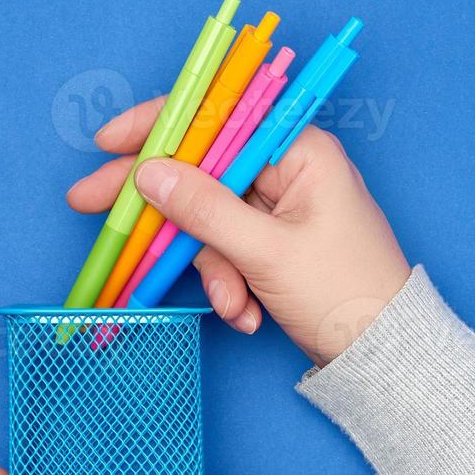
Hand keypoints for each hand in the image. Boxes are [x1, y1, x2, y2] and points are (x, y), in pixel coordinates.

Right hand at [68, 99, 410, 365]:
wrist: (384, 355)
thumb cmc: (343, 292)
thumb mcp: (266, 252)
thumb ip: (203, 209)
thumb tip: (148, 173)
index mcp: (298, 150)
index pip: (215, 119)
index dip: (157, 126)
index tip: (107, 142)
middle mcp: (287, 169)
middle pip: (201, 171)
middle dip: (161, 208)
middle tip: (91, 207)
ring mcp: (278, 208)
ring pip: (209, 221)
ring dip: (212, 271)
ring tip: (235, 307)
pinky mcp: (271, 243)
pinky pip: (226, 250)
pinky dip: (228, 284)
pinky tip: (247, 315)